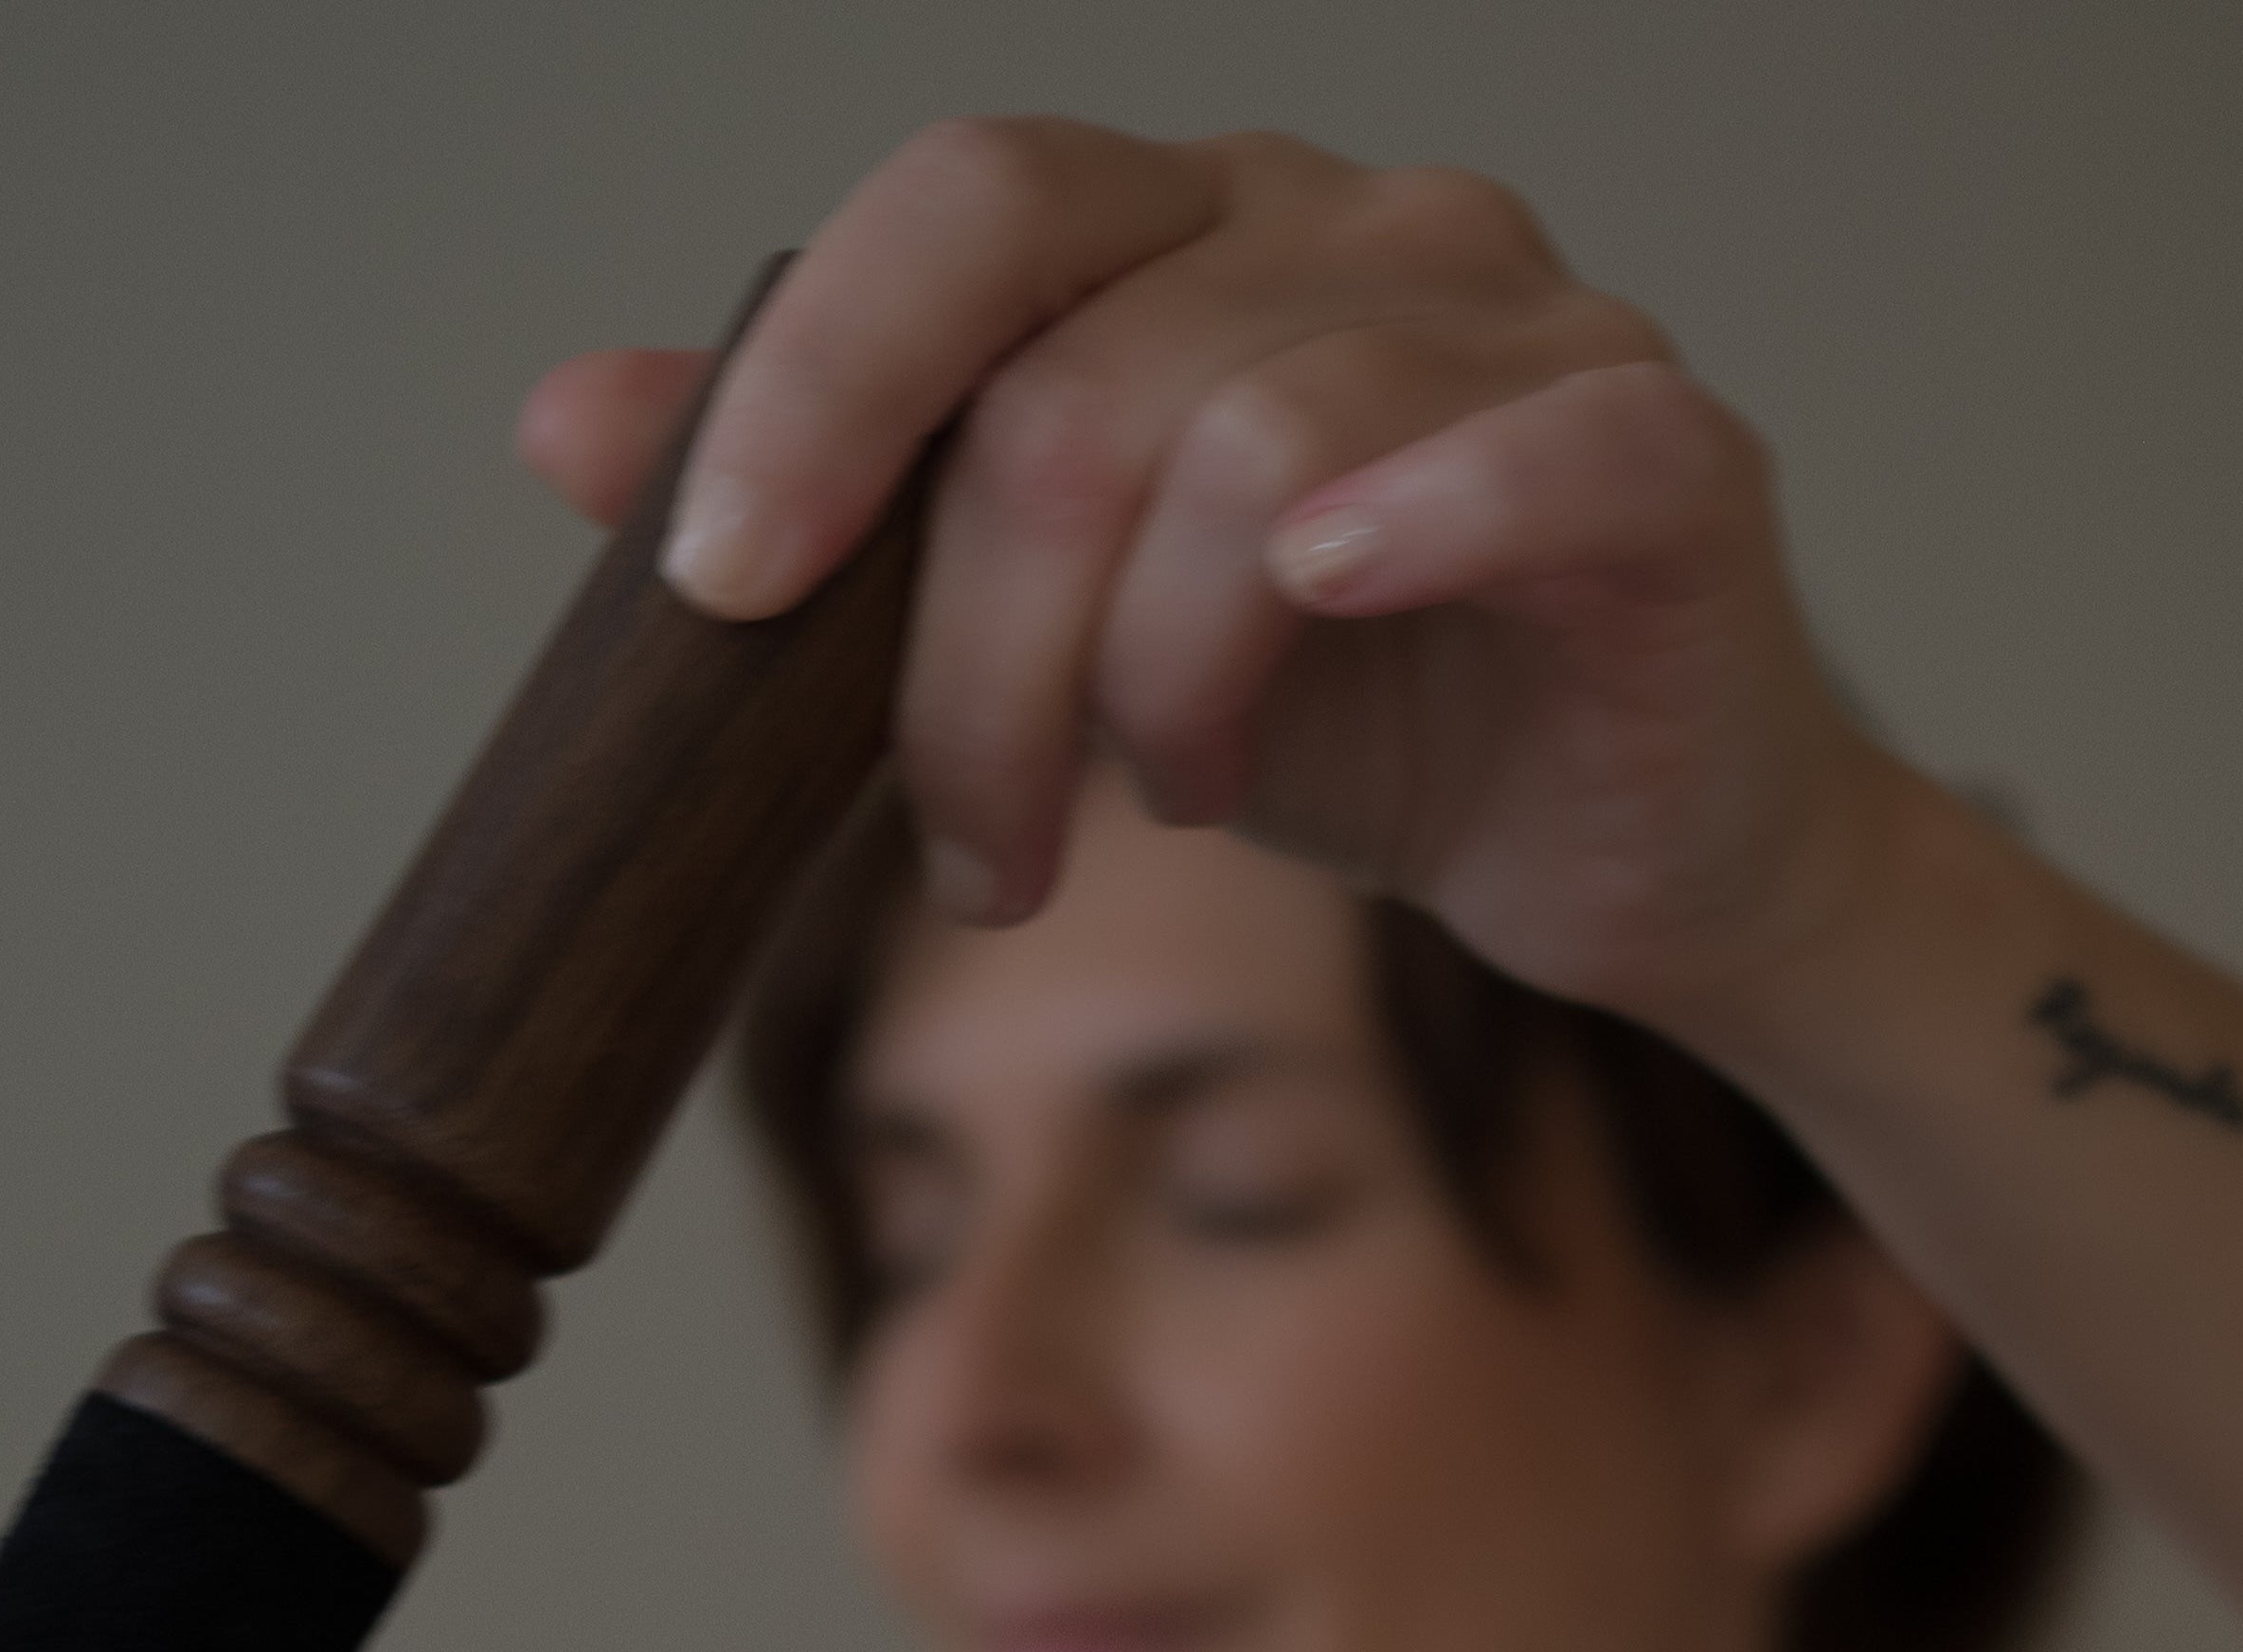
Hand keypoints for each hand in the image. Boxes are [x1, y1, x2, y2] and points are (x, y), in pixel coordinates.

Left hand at [514, 119, 1904, 1032]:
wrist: (1621, 851)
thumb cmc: (1362, 724)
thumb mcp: (1064, 629)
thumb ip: (858, 520)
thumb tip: (571, 424)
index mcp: (1198, 233)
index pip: (973, 207)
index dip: (821, 380)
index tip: (721, 592)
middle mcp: (1362, 227)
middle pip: (1083, 383)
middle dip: (978, 660)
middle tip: (978, 853)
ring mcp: (1533, 325)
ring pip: (1257, 446)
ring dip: (1160, 684)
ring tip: (1175, 803)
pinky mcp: (1671, 456)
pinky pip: (1536, 450)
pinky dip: (1418, 521)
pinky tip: (1330, 610)